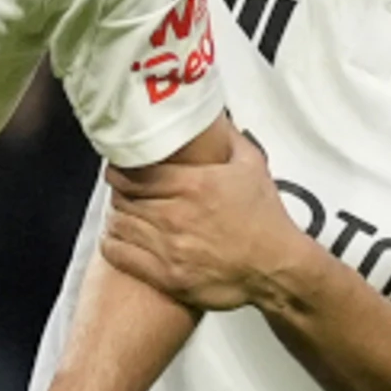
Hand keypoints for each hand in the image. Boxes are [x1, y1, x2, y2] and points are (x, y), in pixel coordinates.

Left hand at [99, 132, 301, 313]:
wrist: (277, 268)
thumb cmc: (265, 217)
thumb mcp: (252, 166)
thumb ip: (228, 137)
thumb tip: (212, 115)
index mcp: (193, 184)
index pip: (133, 173)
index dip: (120, 169)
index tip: (119, 168)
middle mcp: (176, 214)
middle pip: (122, 197)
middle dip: (119, 192)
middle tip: (121, 191)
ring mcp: (169, 247)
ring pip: (118, 224)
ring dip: (117, 216)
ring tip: (123, 213)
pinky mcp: (166, 275)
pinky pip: (119, 254)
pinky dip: (112, 243)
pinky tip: (119, 238)